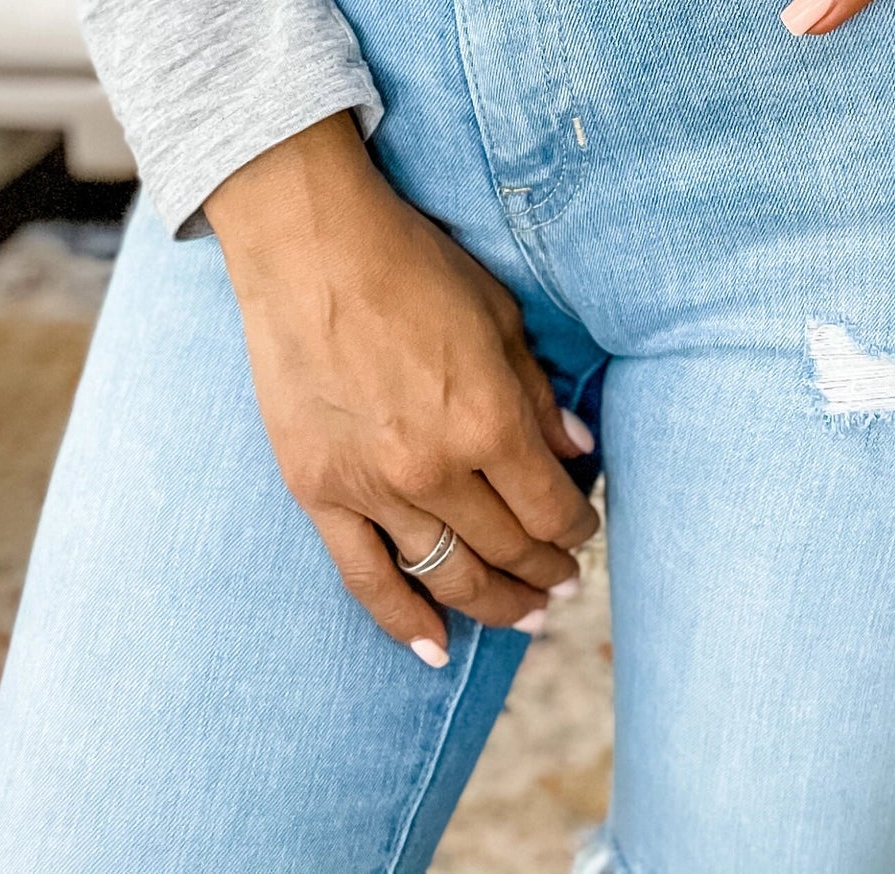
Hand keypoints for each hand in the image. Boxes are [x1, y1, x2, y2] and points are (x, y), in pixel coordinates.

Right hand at [205, 114, 599, 661]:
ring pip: (447, 576)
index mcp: (489, 419)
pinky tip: (436, 648)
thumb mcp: (499, 317)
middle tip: (565, 579)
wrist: (309, 246)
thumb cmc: (412, 265)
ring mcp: (372, 487)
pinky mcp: (318, 491)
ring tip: (526, 615)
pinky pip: (366, 579)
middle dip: (546, 570)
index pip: (550, 507)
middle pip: (507, 548)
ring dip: (495, 604)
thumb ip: (540, 396)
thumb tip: (579, 453)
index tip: (585, 527)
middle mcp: (435, 467)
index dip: (577, 527)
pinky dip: (403, 623)